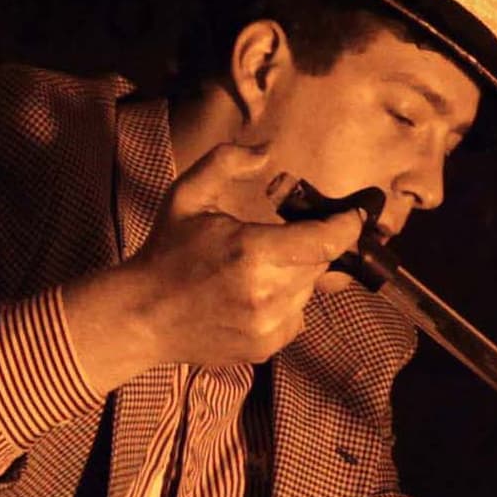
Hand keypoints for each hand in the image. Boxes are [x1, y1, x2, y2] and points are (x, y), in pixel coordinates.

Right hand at [63, 144, 363, 380]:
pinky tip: (252, 297)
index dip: (347, 226)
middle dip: (308, 247)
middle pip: (318, 264)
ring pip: (308, 292)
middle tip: (278, 240)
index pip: (325, 240)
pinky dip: (284, 304)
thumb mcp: (187, 195)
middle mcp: (266, 293)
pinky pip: (295, 318)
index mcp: (252, 251)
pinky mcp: (264, 348)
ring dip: (295, 276)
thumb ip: (227, 161)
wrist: (141, 315)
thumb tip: (267, 149)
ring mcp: (267, 325)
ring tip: (256, 271)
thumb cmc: (165, 251)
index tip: (354, 215)